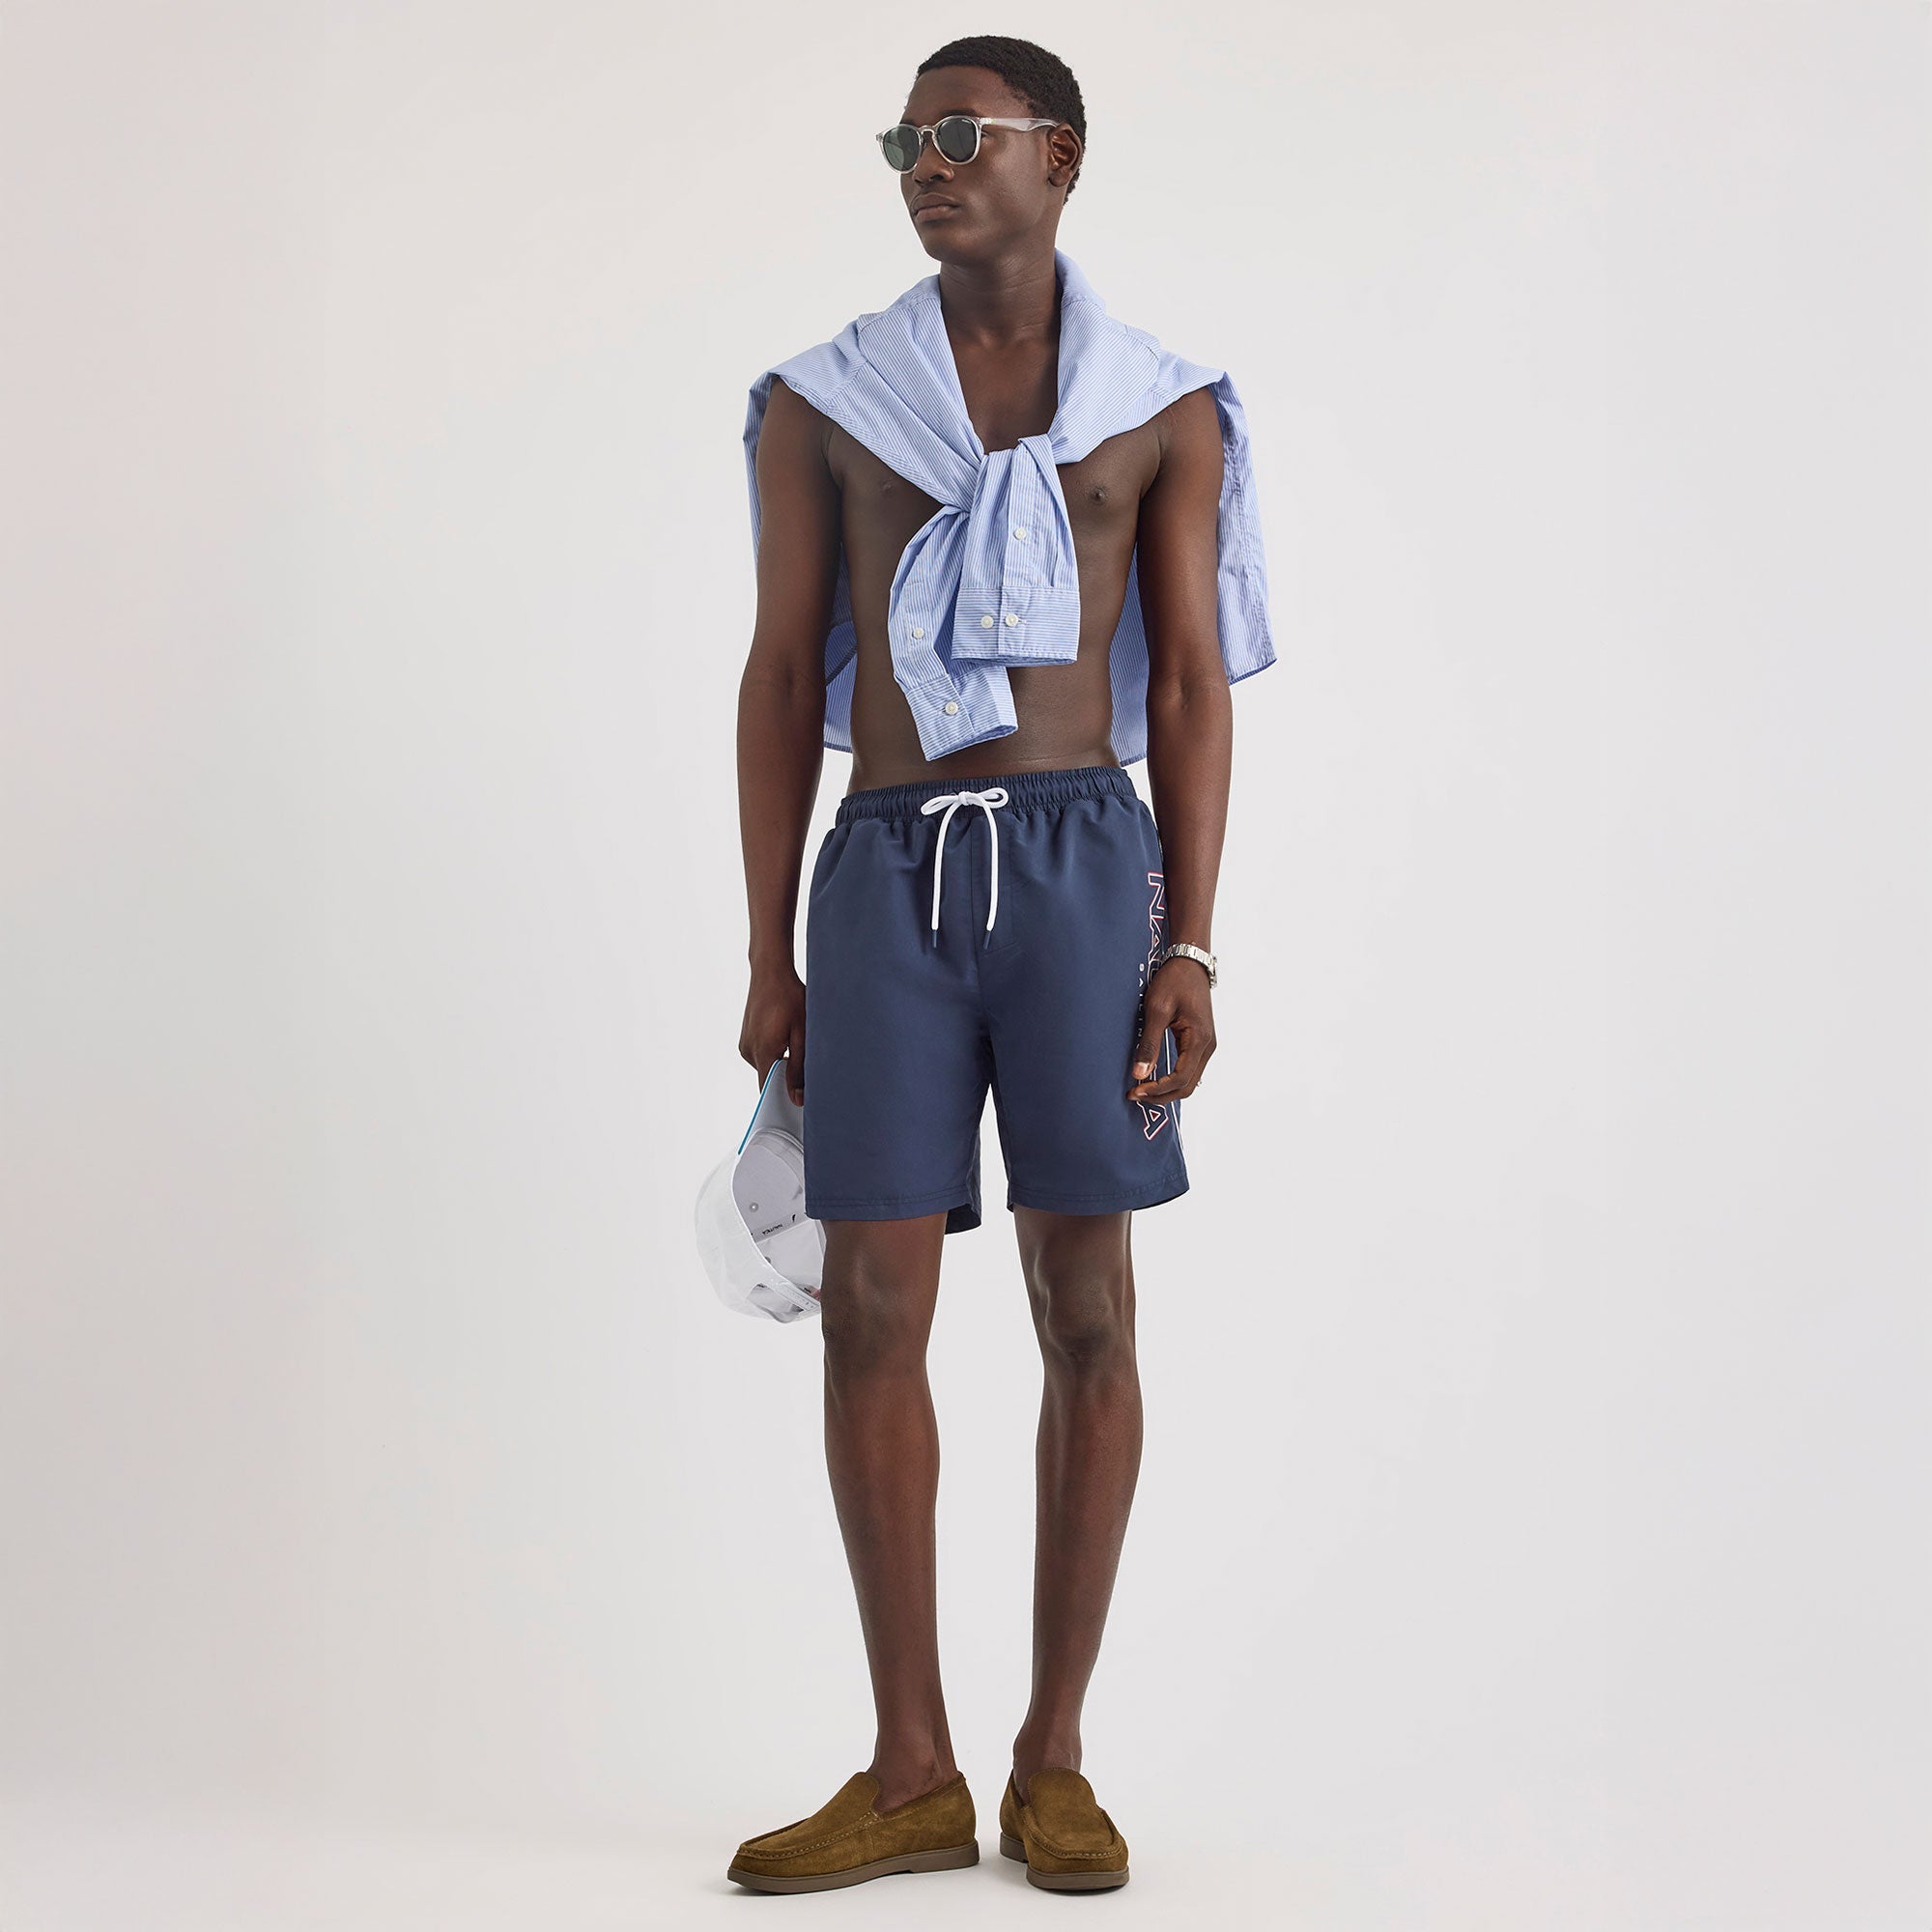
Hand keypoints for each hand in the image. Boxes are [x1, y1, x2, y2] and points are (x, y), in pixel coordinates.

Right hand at [740, 962, 806, 1104]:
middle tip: (805, 1063)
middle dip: (786, 1078)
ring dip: (781, 1062)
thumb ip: (799, 1068)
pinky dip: (774, 1052)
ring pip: (766, 1066)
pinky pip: (761, 1055)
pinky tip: (785, 1035)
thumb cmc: (790, 998)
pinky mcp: (746, 1038)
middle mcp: (749, 1051)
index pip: (768, 1091)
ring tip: (794, 1042)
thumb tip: (796, 1098)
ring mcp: (745, 1044)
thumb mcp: (802, 1034)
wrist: (771, 972)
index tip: (798, 1103)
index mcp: (762, 1052)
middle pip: (768, 1079)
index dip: (783, 1100)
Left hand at [1127, 954, 1213, 1101]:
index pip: (1180, 1078)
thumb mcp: (1157, 1010)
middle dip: (1161, 1095)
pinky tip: (1154, 1078)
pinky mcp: (1201, 1041)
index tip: (1135, 1091)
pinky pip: (1189, 1070)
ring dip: (1167, 1090)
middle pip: (1187, 1086)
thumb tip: (1139, 1074)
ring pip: (1190, 1080)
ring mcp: (1207, 1045)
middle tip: (1134, 1095)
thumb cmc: (1174, 981)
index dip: (1157, 1089)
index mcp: (1199, 1039)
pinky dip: (1173, 1080)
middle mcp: (1208, 1046)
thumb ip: (1149, 1044)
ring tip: (1142, 1090)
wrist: (1190, 963)